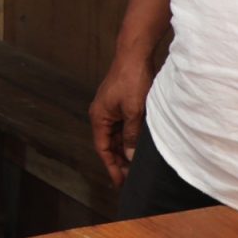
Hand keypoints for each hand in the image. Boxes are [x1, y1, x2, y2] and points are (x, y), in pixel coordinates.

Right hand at [89, 49, 156, 186]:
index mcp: (99, 117)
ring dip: (124, 150)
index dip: (111, 167)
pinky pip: (122, 127)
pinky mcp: (120, 104)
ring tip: (136, 166)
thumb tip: (129, 156)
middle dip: (118, 161)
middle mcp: (101, 114)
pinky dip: (129, 138)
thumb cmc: (132, 80)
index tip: (119, 183)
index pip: (103, 149)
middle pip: (108, 144)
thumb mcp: (134, 112)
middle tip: (131, 179)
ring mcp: (110, 109)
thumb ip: (131, 135)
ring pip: (116, 136)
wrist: (134, 54)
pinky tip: (139, 146)